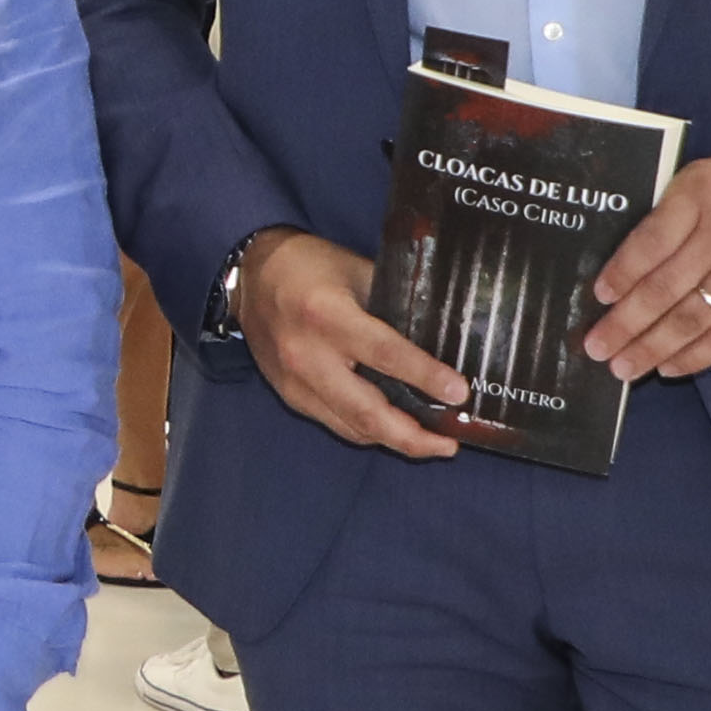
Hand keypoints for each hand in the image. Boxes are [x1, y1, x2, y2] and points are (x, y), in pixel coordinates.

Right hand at [233, 226, 473, 461]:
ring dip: (394, 440)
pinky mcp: (290, 396)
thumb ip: (393, 305)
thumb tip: (438, 336)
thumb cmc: (309, 266)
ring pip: (353, 427)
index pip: (385, 354)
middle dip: (413, 437)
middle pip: (367, 412)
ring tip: (431, 442)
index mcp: (327, 315)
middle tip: (449, 443)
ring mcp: (296, 383)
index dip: (425, 377)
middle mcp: (308, 356)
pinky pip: (337, 423)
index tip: (459, 394)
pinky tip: (394, 427)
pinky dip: (369, 430)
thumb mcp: (356, 271)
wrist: (251, 277)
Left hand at [581, 147, 710, 382]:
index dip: (622, 273)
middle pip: (665, 289)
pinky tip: (667, 368)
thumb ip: (665, 218)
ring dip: (653, 347)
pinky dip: (696, 356)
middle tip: (597, 349)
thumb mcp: (699, 181)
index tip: (600, 297)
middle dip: (626, 324)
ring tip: (623, 368)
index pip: (651, 242)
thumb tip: (620, 271)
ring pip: (693, 319)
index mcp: (699, 198)